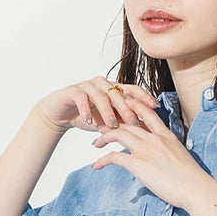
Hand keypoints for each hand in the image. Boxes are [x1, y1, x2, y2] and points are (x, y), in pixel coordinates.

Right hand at [35, 77, 159, 135]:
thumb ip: (123, 122)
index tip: (155, 107)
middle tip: (134, 122)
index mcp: (113, 88)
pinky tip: (89, 121)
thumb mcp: (107, 121)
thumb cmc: (87, 116)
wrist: (61, 114)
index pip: (132, 89)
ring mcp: (87, 86)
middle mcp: (102, 84)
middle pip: (118, 93)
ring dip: (107, 111)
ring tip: (111, 125)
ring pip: (101, 96)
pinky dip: (86, 109)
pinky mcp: (73, 91)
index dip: (144, 96)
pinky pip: (81, 98)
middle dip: (127, 108)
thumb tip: (145, 131)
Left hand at [90, 99, 205, 209]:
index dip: (134, 106)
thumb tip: (166, 162)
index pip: (148, 113)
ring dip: (104, 137)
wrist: (196, 188)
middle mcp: (155, 138)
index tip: (124, 105)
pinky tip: (96, 166)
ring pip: (119, 134)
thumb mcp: (182, 159)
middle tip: (102, 127)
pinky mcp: (138, 164)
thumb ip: (170, 154)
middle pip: (128, 122)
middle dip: (113, 123)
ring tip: (96, 143)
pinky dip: (103, 160)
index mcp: (167, 135)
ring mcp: (146, 149)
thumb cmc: (193, 180)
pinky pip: (114, 157)